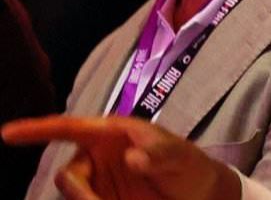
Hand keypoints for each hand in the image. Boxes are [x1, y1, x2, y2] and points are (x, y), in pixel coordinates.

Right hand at [2, 116, 239, 199]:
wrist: (200, 195)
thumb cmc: (188, 164)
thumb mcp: (179, 155)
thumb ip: (158, 153)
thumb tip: (132, 156)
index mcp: (110, 133)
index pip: (68, 128)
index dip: (37, 130)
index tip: (7, 133)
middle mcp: (97, 156)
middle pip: (69, 174)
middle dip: (79, 192)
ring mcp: (98, 182)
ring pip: (76, 195)